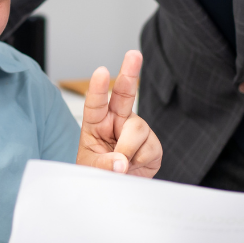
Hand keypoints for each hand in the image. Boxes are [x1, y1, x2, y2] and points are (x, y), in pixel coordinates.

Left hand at [76, 50, 161, 177]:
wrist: (116, 188)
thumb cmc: (99, 172)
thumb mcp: (91, 170)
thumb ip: (103, 165)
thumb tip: (122, 162)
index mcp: (96, 122)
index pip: (95, 103)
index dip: (98, 87)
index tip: (101, 72)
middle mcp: (117, 120)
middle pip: (124, 94)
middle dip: (130, 72)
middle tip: (134, 54)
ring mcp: (136, 130)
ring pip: (137, 128)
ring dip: (128, 149)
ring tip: (121, 165)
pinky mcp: (152, 144)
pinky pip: (150, 147)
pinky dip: (140, 161)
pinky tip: (135, 166)